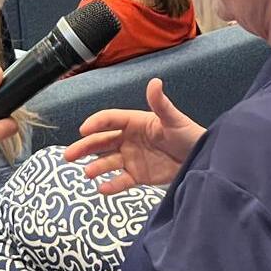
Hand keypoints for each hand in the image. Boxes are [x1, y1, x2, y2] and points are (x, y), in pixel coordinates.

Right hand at [62, 78, 202, 193]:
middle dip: (84, 147)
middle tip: (68, 155)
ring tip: (87, 173)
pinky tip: (102, 189)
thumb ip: (161, 104)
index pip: (110, 120)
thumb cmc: (189, 135)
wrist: (202, 160)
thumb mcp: (174, 119)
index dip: (96, 123)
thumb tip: (155, 82)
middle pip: (101, 142)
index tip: (84, 129)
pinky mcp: (139, 176)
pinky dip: (111, 185)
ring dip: (96, 166)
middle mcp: (129, 139)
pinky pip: (121, 180)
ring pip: (107, 162)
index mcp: (135, 122)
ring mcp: (132, 158)